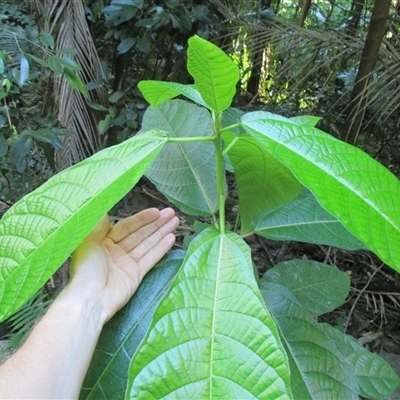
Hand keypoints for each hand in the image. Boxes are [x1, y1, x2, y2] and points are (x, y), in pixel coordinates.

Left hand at [63, 208, 178, 323]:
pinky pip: (151, 258)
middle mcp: (117, 251)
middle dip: (156, 223)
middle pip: (140, 234)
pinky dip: (161, 249)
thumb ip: (99, 225)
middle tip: (171, 213)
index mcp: (104, 242)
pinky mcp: (136, 275)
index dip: (142, 218)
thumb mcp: (87, 242)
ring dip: (161, 232)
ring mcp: (128, 263)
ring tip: (175, 221)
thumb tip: (105, 208)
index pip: (127, 226)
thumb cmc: (85, 270)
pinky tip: (171, 238)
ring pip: (148, 244)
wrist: (90, 299)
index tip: (156, 211)